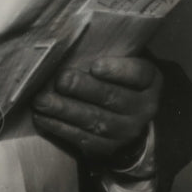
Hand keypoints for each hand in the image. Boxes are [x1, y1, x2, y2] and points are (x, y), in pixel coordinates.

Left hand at [32, 56, 160, 167]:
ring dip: (65, 110)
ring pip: (95, 120)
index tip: (95, 66)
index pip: (139, 74)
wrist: (128, 120)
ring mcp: (127, 131)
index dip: (118, 70)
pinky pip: (83, 138)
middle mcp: (143, 108)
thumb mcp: (122, 64)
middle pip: (112, 97)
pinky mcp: (108, 148)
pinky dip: (60, 128)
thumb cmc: (116, 80)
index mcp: (150, 81)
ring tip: (41, 101)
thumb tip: (71, 44)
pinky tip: (42, 118)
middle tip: (60, 81)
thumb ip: (106, 54)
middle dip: (83, 88)